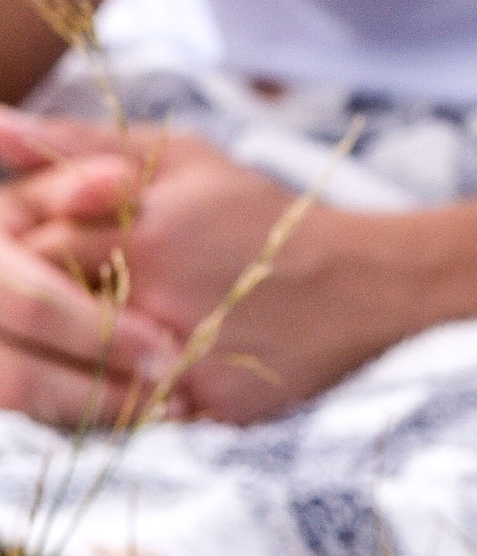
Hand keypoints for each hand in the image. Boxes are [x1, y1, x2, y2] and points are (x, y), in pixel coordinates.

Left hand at [0, 117, 369, 425]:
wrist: (364, 285)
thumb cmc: (260, 214)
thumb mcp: (182, 158)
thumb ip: (82, 142)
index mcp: (144, 228)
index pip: (32, 241)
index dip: (28, 244)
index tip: (47, 245)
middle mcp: (157, 296)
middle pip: (44, 308)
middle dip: (40, 302)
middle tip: (71, 291)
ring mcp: (180, 357)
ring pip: (73, 367)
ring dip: (68, 351)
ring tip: (96, 331)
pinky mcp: (204, 407)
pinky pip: (121, 413)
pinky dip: (108, 395)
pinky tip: (124, 372)